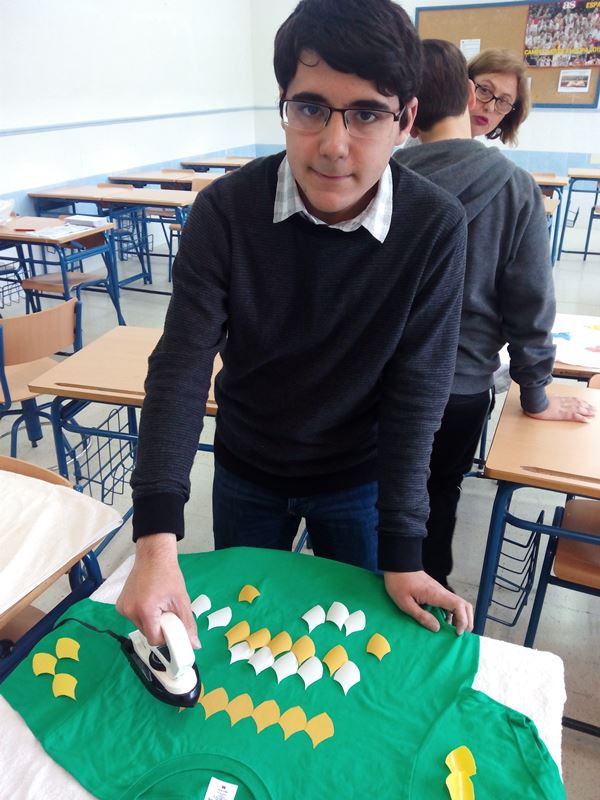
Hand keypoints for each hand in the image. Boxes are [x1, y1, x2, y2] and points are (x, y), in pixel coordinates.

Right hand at [116, 533, 199, 648]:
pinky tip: (149, 601)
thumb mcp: (181, 600)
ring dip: (151, 621)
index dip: (166, 638)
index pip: (154, 639)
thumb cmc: (168, 575)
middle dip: (159, 628)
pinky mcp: (120, 604)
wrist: (154, 556)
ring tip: (159, 605)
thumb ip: (188, 624)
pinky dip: (143, 615)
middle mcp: (129, 611)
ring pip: (141, 626)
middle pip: (147, 633)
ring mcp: (123, 608)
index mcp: (145, 610)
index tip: (174, 629)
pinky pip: (134, 618)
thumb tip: (195, 644)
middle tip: (168, 614)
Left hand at [384, 570, 473, 635]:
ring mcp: (440, 591)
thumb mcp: (405, 603)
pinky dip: (451, 613)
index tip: (457, 632)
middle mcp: (442, 592)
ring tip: (452, 631)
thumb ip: (421, 616)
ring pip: (458, 604)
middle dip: (467, 620)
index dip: (463, 620)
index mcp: (436, 594)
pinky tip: (443, 622)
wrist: (398, 565)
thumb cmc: (399, 582)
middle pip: (464, 605)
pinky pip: (449, 603)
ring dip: (460, 617)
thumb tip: (437, 628)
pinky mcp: (436, 592)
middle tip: (459, 634)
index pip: (460, 606)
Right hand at [524, 395, 595, 422]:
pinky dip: (582, 418)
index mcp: (560, 399)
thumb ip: (550, 398)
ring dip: (588, 411)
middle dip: (587, 406)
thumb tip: (551, 396)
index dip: (581, 402)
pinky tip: (587, 420)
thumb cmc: (537, 402)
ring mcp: (564, 408)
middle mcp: (564, 403)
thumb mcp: (545, 398)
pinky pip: (575, 416)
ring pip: (580, 409)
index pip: (573, 399)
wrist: (535, 404)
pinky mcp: (563, 414)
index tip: (586, 403)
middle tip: (594, 409)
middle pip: (579, 404)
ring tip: (594, 413)